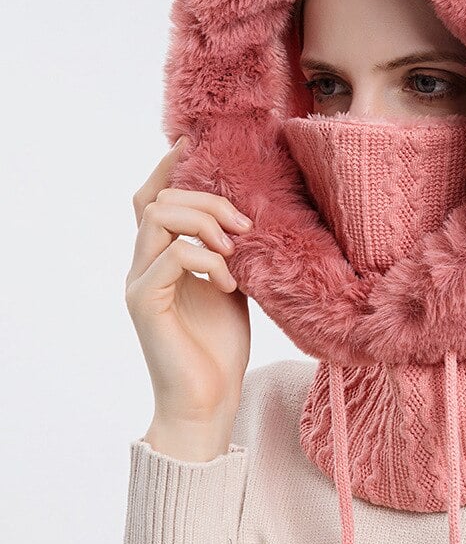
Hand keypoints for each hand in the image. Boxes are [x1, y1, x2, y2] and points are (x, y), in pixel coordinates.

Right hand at [125, 137, 251, 450]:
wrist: (210, 399)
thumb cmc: (220, 344)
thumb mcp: (231, 283)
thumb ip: (227, 249)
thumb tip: (247, 214)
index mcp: (161, 256)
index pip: (153, 198)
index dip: (169, 167)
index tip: (194, 143)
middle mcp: (143, 264)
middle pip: (158, 199)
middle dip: (206, 199)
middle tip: (243, 223)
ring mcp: (140, 282)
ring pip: (158, 217)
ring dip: (204, 221)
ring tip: (235, 247)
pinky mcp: (145, 303)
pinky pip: (172, 256)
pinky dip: (208, 259)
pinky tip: (230, 282)